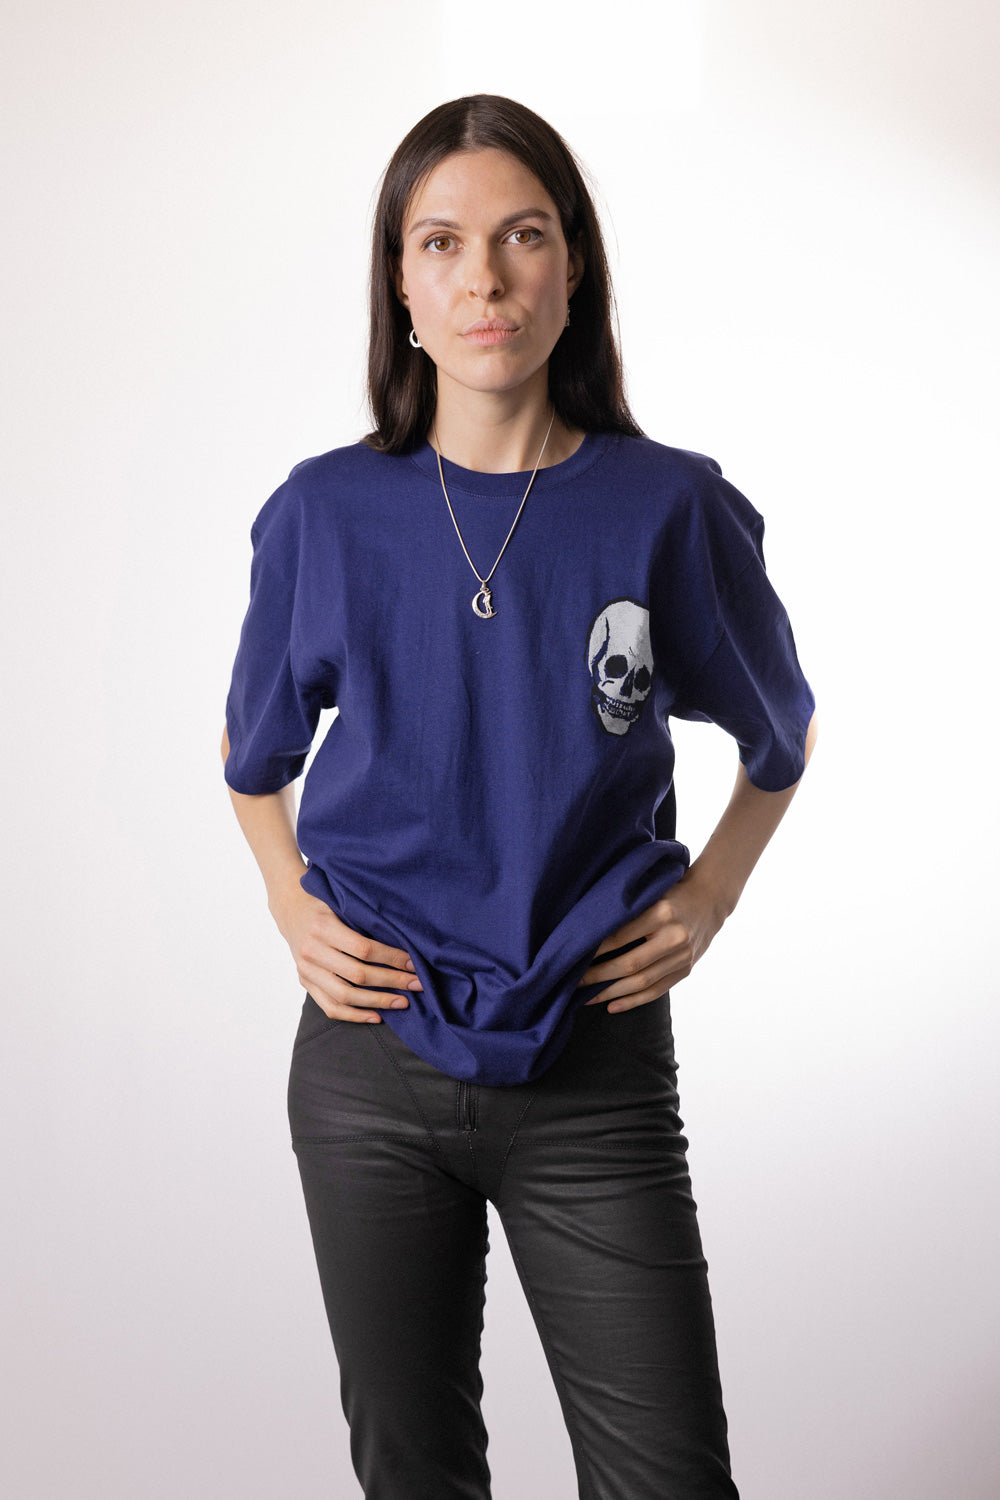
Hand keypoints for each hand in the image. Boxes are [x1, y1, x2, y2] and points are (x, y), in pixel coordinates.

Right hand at [270, 881, 421, 1022]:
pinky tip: (377, 1016)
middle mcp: (312, 950)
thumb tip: (407, 940)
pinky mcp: (305, 982)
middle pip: (358, 975)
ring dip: (377, 1002)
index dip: (392, 958)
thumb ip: (366, 920)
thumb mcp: (342, 902)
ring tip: (402, 1002)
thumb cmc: (326, 902)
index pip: (364, 949)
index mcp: (323, 927)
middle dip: (392, 981)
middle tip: (417, 985)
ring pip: (345, 995)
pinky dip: (354, 1016)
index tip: (414, 964)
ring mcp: (306, 970)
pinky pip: (330, 1007)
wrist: (291, 908)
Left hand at [579, 868, 729, 1012]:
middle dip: (598, 976)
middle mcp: (674, 936)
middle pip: (630, 964)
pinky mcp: (686, 970)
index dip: (595, 950)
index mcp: (661, 912)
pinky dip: (633, 1001)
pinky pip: (657, 991)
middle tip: (573, 981)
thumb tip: (587, 930)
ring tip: (587, 998)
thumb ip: (627, 911)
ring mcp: (682, 957)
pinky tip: (612, 1006)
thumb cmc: (671, 892)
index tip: (573, 957)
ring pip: (642, 982)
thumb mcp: (651, 893)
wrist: (710, 900)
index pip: (620, 936)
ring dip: (611, 993)